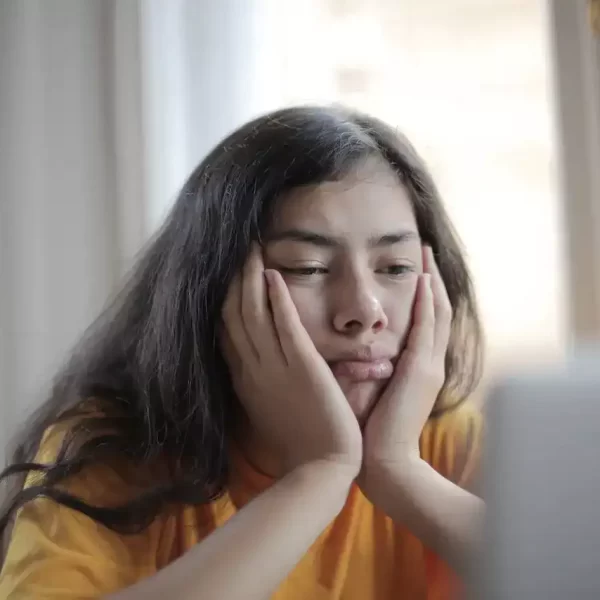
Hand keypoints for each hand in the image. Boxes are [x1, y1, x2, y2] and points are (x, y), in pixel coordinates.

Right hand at [221, 245, 362, 476]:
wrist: (321, 468)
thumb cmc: (300, 440)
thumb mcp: (268, 407)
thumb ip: (259, 380)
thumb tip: (253, 358)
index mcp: (245, 378)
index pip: (226, 330)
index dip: (223, 299)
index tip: (225, 275)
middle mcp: (253, 368)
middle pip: (234, 314)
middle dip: (233, 279)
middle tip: (237, 249)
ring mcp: (275, 367)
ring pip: (253, 314)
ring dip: (250, 278)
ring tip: (252, 248)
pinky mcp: (303, 367)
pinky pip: (285, 326)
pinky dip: (277, 298)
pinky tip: (273, 274)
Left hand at [360, 246, 450, 473]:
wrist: (386, 464)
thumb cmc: (372, 431)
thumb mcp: (375, 391)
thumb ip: (371, 367)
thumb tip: (352, 349)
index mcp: (417, 367)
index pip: (425, 321)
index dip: (423, 294)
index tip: (414, 269)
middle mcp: (429, 362)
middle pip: (436, 310)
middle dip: (431, 279)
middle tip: (423, 250)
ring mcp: (428, 366)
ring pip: (437, 313)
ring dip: (432, 282)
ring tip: (425, 254)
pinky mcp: (420, 372)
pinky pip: (427, 328)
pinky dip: (427, 302)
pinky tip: (423, 280)